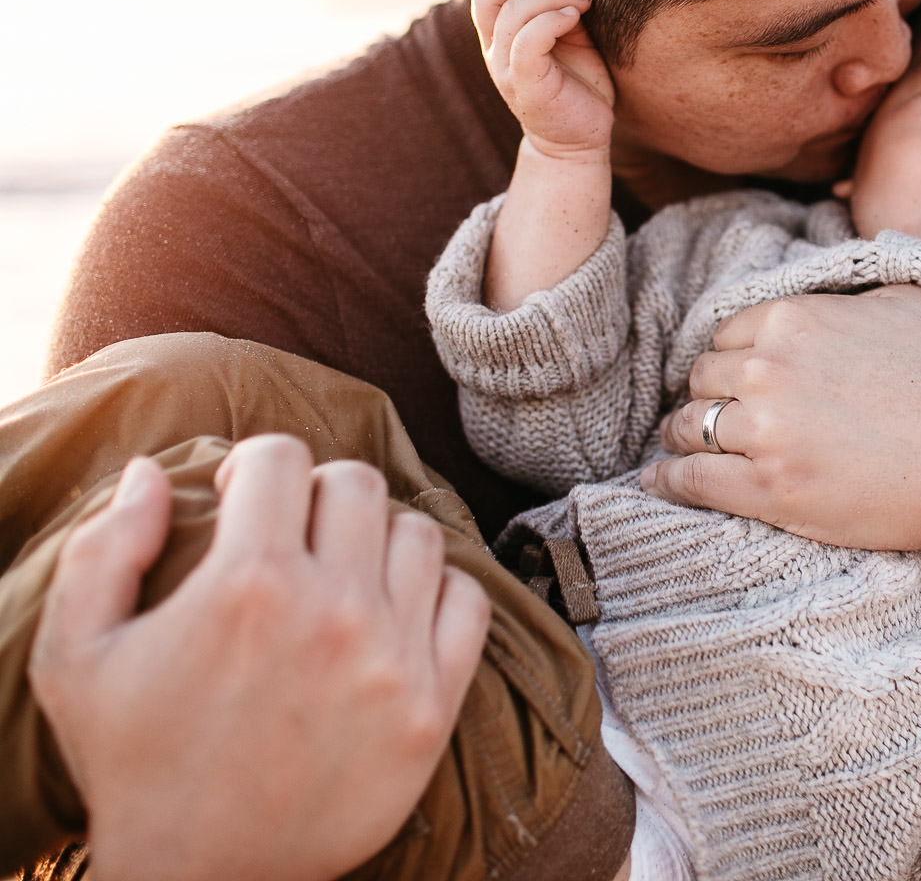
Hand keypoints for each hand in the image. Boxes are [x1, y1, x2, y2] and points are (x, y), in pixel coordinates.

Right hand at [29, 436, 490, 880]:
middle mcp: (332, 610)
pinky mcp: (434, 707)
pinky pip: (470, 603)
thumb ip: (105, 548)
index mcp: (247, 584)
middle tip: (294, 538)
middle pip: (359, 485)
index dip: (257, 466)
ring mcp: (393, 659)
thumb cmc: (135, 764)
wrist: (201, 879)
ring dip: (379, 543)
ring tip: (344, 578)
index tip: (244, 502)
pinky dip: (439, 595)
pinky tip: (396, 616)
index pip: (284, 456)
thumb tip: (155, 470)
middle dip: (318, 497)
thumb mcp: (76, 656)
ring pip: (421, 535)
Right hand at [474, 0, 613, 162]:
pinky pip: (527, 41)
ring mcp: (506, 68)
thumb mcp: (566, 32)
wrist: (581, 138)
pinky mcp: (526, 85)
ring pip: (510, 14)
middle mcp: (494, 49)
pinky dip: (550, 20)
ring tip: (580, 0)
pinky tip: (574, 17)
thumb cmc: (577, 82)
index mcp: (499, 33)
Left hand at [643, 284, 920, 550]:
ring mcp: (768, 430)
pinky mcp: (772, 490)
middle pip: (701, 380)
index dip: (732, 361)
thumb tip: (821, 300)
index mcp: (794, 318)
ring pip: (689, 426)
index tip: (738, 383)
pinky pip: (691, 479)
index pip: (726, 335)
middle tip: (719, 420)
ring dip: (685, 437)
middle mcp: (771, 367)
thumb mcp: (903, 302)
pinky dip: (669, 481)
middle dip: (709, 398)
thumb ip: (845, 296)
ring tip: (689, 451)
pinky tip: (662, 483)